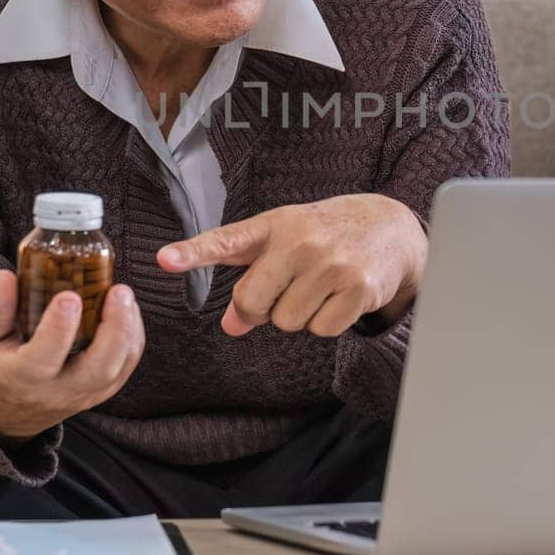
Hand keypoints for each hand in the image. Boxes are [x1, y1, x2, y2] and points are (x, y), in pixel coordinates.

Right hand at [0, 270, 145, 442]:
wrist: (10, 408)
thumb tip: (5, 278)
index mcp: (20, 379)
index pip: (42, 360)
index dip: (58, 330)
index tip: (69, 297)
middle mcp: (58, 391)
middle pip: (98, 370)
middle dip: (114, 330)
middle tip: (118, 291)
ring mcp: (85, 394)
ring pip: (119, 368)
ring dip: (128, 330)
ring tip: (123, 294)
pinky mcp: (103, 390)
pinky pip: (127, 365)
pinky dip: (133, 335)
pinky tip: (127, 307)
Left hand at [157, 194, 426, 337]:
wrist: (390, 227)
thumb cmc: (323, 234)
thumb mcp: (282, 242)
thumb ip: (249, 279)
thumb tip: (231, 325)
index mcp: (274, 225)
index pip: (225, 240)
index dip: (192, 252)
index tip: (164, 260)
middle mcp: (300, 240)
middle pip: (252, 303)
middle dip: (264, 308)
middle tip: (288, 286)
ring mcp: (331, 263)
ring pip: (287, 322)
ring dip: (300, 315)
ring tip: (320, 286)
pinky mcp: (359, 287)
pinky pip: (321, 330)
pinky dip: (327, 322)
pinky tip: (340, 296)